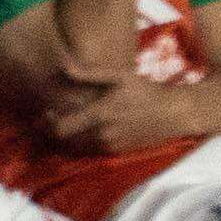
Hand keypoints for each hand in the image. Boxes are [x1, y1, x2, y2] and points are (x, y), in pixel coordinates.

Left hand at [40, 77, 191, 153]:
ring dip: (67, 140)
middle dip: (53, 133)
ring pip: (77, 149)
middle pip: (65, 142)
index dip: (48, 122)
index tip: (46, 113)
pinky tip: (82, 132)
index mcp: (100, 115)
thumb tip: (64, 66)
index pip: (61, 128)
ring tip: (64, 126)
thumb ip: (91, 73)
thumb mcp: (120, 76)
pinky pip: (92, 152)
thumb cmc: (146, 91)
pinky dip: (82, 145)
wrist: (175, 114)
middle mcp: (103, 135)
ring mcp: (111, 147)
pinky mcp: (118, 153)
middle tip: (49, 120)